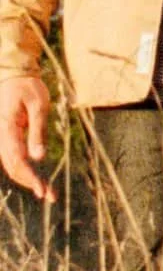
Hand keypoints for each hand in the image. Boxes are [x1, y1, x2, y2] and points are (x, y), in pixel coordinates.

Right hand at [0, 72, 52, 202]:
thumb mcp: (39, 106)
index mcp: (7, 128)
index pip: (17, 160)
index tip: (43, 191)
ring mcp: (2, 136)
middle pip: (13, 166)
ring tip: (48, 192)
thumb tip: (38, 157)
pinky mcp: (7, 136)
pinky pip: (13, 157)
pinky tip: (38, 178)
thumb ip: (37, 131)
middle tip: (50, 197)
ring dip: (28, 179)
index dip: (30, 178)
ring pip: (11, 164)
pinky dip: (25, 169)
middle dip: (30, 183)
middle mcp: (1, 135)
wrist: (14, 74)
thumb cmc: (28, 87)